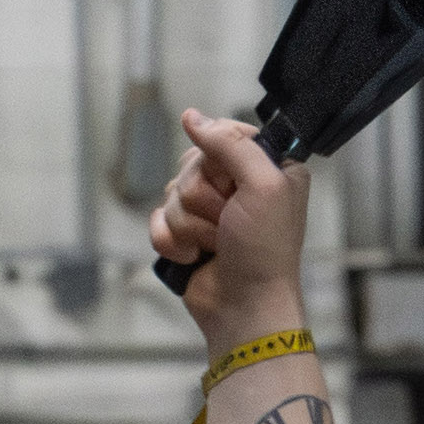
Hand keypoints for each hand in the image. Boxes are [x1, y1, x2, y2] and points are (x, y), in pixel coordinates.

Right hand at [148, 109, 311, 346]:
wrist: (244, 307)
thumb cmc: (265, 250)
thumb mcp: (263, 184)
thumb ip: (230, 143)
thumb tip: (192, 116)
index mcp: (267, 167)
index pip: (223, 136)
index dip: (218, 161)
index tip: (233, 185)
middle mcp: (238, 185)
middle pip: (191, 166)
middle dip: (203, 199)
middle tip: (227, 223)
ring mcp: (210, 212)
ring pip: (172, 195)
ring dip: (191, 226)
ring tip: (216, 246)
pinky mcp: (186, 236)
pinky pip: (157, 221)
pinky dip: (171, 242)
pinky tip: (194, 258)